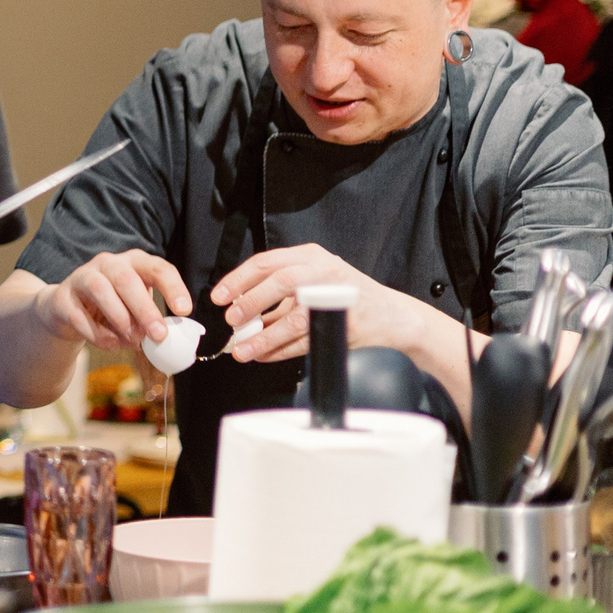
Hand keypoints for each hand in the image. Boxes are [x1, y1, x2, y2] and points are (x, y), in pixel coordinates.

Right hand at [36, 250, 189, 349]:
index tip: (184, 310)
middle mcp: (107, 263)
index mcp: (133, 263)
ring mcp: (81, 276)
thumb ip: (151, 320)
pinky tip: (111, 344)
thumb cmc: (113, 308)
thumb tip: (165, 338)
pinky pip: (79, 315)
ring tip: (132, 340)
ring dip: (120, 319)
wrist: (68, 311)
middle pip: (126, 279)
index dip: (173, 287)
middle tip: (159, 335)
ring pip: (100, 290)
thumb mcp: (136, 309)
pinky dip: (98, 334)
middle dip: (145, 309)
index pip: (157, 267)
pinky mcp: (62, 297)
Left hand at [207, 244, 398, 363]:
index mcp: (310, 256)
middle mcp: (324, 271)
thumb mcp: (312, 282)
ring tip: (242, 350)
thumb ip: (278, 294)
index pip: (267, 262)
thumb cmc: (346, 296)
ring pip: (292, 319)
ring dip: (263, 338)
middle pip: (279, 283)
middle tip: (231, 321)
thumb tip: (238, 312)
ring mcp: (337, 297)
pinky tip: (263, 356)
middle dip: (250, 304)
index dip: (238, 280)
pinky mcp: (346, 324)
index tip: (219, 297)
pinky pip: (306, 341)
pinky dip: (281, 351)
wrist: (393, 316)